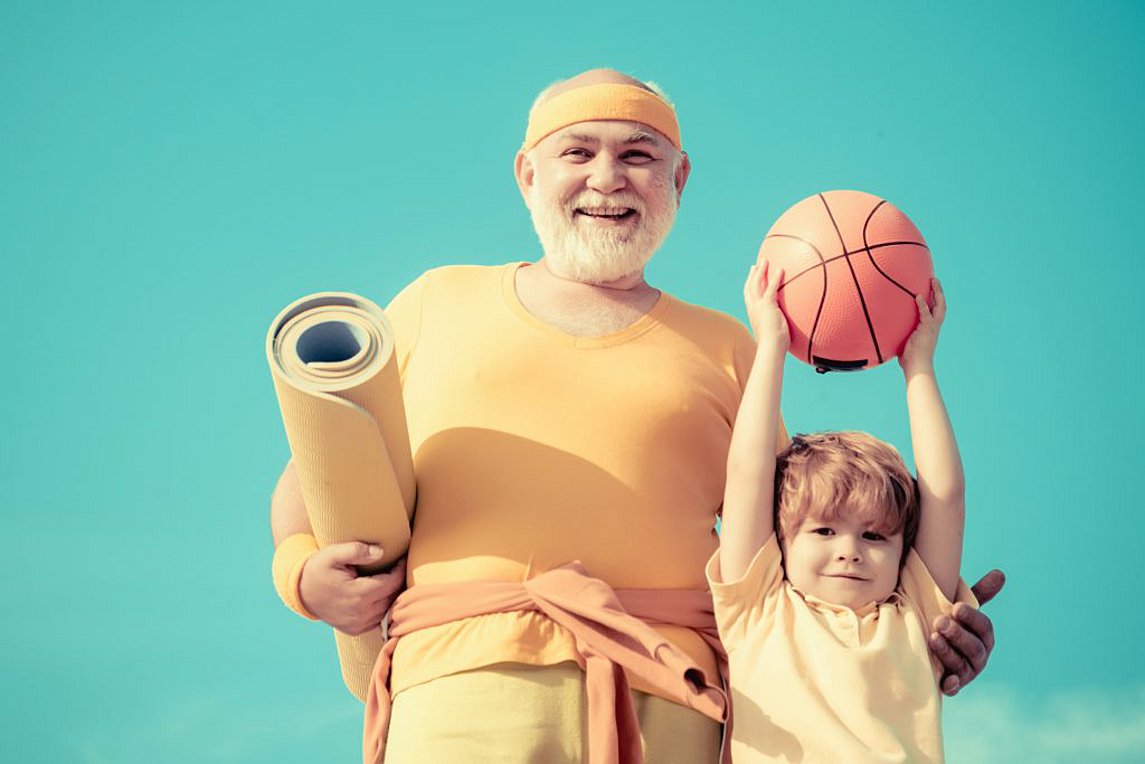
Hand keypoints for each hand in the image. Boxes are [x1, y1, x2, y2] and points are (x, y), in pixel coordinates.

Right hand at [298, 542, 406, 635]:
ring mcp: (358, 624)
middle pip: (393, 597)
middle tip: (399, 566)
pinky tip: (381, 594)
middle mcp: (361, 613)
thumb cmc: (318, 569)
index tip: (402, 557)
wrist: (301, 591)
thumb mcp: (333, 553)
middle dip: (398, 581)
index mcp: (359, 595)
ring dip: (392, 595)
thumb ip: (357, 550)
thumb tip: (381, 552)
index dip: (401, 568)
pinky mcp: (355, 629)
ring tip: (392, 578)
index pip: (392, 582)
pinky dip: (383, 607)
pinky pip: (378, 619)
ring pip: (388, 609)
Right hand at [744, 260, 789, 351]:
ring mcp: (758, 306)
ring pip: (757, 283)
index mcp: (753, 313)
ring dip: (761, 270)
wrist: (771, 347)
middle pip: (750, 286)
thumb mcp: (774, 333)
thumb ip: (778, 326)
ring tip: (765, 260)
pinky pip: (771, 288)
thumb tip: (786, 329)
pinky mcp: (767, 305)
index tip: (752, 277)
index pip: (749, 296)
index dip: (750, 285)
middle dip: (753, 274)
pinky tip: (781, 269)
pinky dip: (775, 278)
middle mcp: (753, 307)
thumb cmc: (774, 345)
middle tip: (756, 264)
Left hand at [899, 277, 944, 374]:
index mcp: (931, 329)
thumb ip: (902, 334)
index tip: (931, 289)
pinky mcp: (927, 330)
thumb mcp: (906, 343)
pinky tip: (917, 296)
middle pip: (941, 305)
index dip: (934, 300)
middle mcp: (934, 326)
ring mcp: (932, 327)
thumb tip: (887, 333)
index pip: (935, 311)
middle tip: (934, 280)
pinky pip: (925, 314)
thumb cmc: (910, 359)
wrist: (917, 368)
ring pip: (939, 306)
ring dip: (936, 292)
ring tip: (932, 280)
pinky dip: (922, 305)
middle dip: (939, 291)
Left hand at [929, 569, 1004, 695]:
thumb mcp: (961, 610)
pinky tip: (945, 682)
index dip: (971, 618)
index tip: (956, 607)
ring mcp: (967, 672)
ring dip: (948, 652)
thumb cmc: (950, 624)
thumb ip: (979, 594)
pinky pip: (954, 688)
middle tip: (939, 621)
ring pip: (961, 664)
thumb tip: (1000, 573)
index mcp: (983, 636)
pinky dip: (951, 685)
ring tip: (932, 638)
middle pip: (973, 647)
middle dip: (957, 634)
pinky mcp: (953, 685)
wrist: (930, 649)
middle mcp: (979, 655)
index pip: (983, 627)